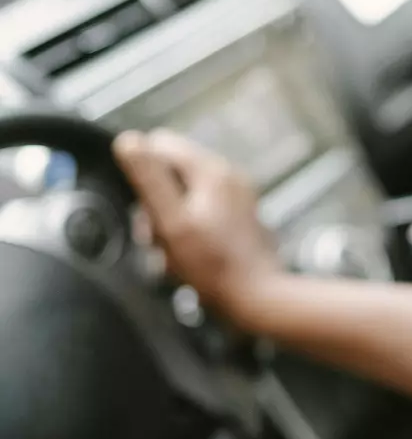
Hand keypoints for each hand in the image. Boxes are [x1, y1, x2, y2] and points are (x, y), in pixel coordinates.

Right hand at [112, 129, 282, 321]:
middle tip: (156, 237)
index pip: (159, 144)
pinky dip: (186, 230)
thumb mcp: (171, 221)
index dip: (140, 174)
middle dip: (154, 202)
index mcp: (212, 169)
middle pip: (171, 171)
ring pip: (182, 194)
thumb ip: (149, 179)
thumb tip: (128, 140)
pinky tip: (186, 256)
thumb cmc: (212, 266)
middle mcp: (229, 175)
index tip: (143, 210)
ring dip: (168, 221)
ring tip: (172, 252)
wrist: (257, 298)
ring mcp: (237, 195)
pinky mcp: (238, 216)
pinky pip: (198, 212)